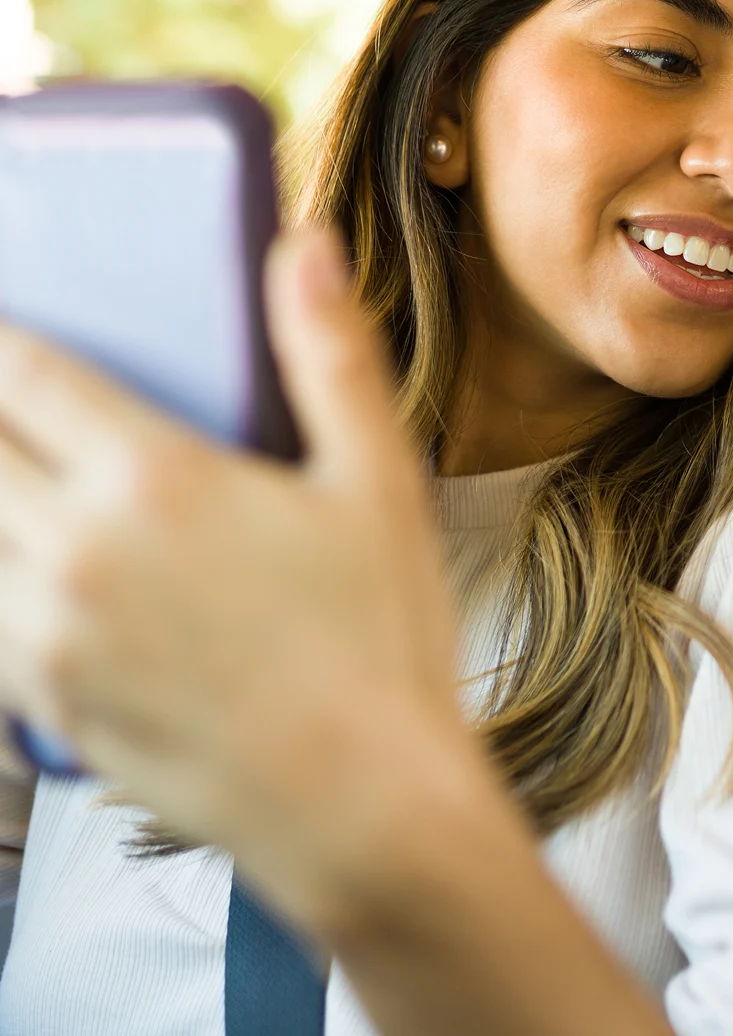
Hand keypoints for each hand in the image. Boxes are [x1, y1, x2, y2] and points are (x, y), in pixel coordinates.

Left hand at [0, 231, 471, 923]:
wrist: (363, 803)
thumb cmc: (381, 641)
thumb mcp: (378, 480)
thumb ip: (329, 352)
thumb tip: (305, 243)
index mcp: (154, 480)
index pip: (26, 377)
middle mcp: (75, 552)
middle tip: (7, 406)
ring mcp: (47, 636)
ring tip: (17, 480)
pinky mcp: (45, 705)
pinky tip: (27, 573)